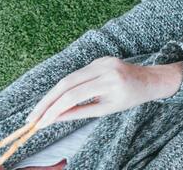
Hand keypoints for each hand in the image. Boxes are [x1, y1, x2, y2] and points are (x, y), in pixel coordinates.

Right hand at [26, 57, 182, 125]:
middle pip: (67, 82)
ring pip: (69, 77)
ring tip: (39, 111)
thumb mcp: (106, 110)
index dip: (54, 109)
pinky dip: (65, 87)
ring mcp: (102, 60)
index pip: (74, 95)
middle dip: (46, 101)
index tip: (40, 123)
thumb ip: (79, 112)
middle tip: (31, 117)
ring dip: (52, 94)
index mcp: (110, 81)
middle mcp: (104, 67)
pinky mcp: (100, 59)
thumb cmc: (130, 98)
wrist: (151, 79)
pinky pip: (78, 74)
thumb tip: (53, 118)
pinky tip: (56, 99)